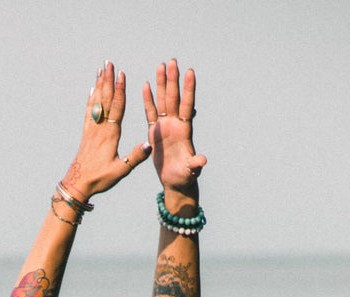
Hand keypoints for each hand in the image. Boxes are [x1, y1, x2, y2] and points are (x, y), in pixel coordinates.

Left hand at [62, 62, 151, 199]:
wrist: (78, 184)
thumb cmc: (99, 179)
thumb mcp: (120, 171)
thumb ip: (135, 158)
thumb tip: (150, 144)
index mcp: (110, 135)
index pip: (117, 108)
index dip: (119, 90)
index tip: (121, 74)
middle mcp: (100, 129)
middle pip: (105, 99)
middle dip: (108, 80)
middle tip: (108, 62)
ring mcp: (92, 130)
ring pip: (96, 102)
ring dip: (99, 85)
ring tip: (101, 69)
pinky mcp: (86, 134)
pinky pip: (89, 112)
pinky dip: (91, 99)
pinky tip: (92, 90)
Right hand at [142, 60, 206, 195]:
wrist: (175, 181)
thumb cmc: (184, 176)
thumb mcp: (190, 171)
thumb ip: (195, 164)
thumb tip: (202, 161)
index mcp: (184, 130)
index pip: (187, 105)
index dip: (188, 89)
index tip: (189, 72)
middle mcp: (175, 124)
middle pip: (174, 98)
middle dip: (173, 80)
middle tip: (173, 61)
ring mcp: (165, 126)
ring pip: (163, 101)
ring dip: (162, 84)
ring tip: (161, 66)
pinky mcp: (155, 131)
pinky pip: (151, 112)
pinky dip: (148, 99)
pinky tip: (147, 85)